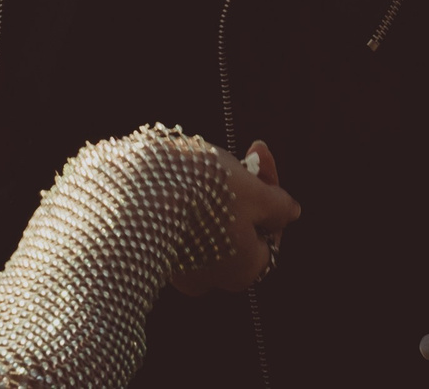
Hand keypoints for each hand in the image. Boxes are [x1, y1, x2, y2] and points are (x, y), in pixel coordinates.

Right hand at [170, 140, 299, 295]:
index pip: (271, 235)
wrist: (136, 194)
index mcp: (246, 271)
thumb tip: (292, 213)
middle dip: (247, 189)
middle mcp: (214, 278)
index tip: (260, 156)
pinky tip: (186, 175)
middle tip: (244, 150)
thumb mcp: (255, 194)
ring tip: (210, 160)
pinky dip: (189, 202)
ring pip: (212, 225)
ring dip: (219, 192)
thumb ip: (278, 206)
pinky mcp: (156, 253)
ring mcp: (182, 269)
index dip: (272, 196)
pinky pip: (184, 227)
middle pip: (242, 229)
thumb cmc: (208, 193)